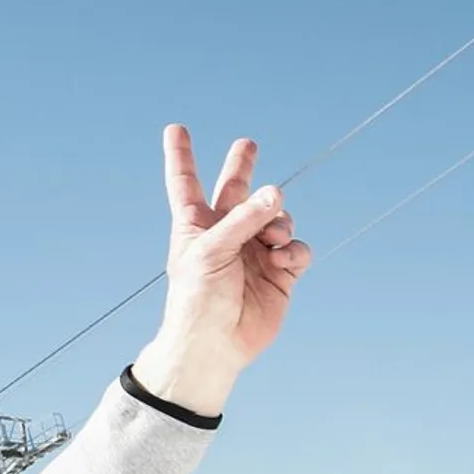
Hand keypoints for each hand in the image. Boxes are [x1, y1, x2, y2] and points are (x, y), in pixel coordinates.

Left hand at [131, 125, 312, 415]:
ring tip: (271, 239)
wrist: (215, 344)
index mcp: (195, 225)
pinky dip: (294, 251)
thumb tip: (277, 192)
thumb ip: (244, 219)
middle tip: (247, 144)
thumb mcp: (212, 251)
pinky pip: (298, 247)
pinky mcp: (280, 272)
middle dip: (242, 167)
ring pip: (278, 217)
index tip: (175, 128)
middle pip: (237, 191)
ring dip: (280, 221)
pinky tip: (283, 262)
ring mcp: (254, 251)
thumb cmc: (198, 298)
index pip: (186, 182)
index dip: (181, 155)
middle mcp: (225, 233)